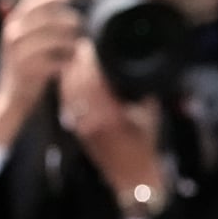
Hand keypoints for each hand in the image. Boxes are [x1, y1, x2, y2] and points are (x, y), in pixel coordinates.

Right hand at [0, 0, 84, 146]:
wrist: (13, 97)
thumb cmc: (27, 65)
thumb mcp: (25, 40)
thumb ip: (38, 21)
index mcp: (11, 25)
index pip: (31, 3)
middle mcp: (12, 36)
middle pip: (46, 19)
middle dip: (68, 19)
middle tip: (81, 24)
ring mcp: (18, 54)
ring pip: (53, 39)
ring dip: (71, 41)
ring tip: (79, 45)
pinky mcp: (28, 71)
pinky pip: (56, 61)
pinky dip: (68, 60)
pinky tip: (72, 62)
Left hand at [58, 38, 166, 201]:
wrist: (133, 175)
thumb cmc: (147, 143)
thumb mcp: (150, 113)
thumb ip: (141, 89)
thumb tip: (133, 67)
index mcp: (107, 112)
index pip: (89, 75)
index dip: (89, 56)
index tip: (94, 43)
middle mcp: (88, 116)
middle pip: (73, 78)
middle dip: (78, 59)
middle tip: (86, 46)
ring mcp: (79, 122)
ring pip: (66, 88)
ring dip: (71, 71)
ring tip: (80, 58)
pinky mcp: (75, 126)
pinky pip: (67, 99)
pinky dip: (70, 85)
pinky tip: (77, 78)